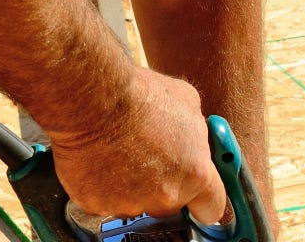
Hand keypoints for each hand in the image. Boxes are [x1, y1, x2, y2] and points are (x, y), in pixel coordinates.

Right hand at [47, 68, 227, 223]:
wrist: (92, 99)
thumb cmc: (137, 95)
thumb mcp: (187, 102)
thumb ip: (196, 132)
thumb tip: (193, 135)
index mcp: (195, 174)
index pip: (211, 208)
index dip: (203, 201)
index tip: (197, 198)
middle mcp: (165, 196)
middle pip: (169, 204)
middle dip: (161, 184)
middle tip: (145, 155)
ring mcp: (129, 204)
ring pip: (134, 202)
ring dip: (129, 184)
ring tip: (118, 150)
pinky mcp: (96, 205)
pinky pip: (102, 199)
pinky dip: (100, 184)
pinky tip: (99, 157)